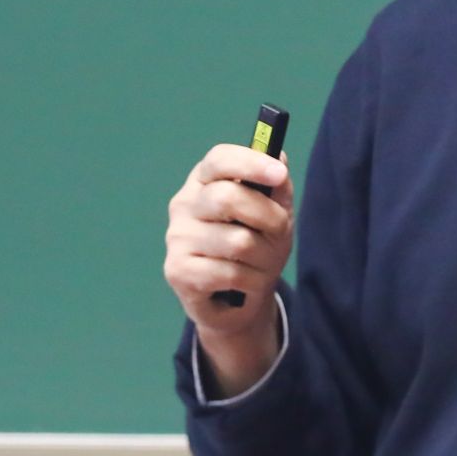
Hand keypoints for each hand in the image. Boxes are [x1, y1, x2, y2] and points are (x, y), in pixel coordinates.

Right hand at [163, 143, 294, 393]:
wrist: (238, 300)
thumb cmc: (256, 246)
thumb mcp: (275, 214)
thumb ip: (277, 186)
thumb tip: (277, 155)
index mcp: (206, 180)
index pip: (219, 159)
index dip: (250, 163)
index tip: (279, 174)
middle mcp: (185, 204)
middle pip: (227, 198)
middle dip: (268, 218)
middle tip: (280, 234)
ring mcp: (176, 237)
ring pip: (237, 241)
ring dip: (264, 257)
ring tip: (262, 265)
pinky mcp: (177, 270)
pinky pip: (230, 272)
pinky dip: (251, 281)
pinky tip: (246, 284)